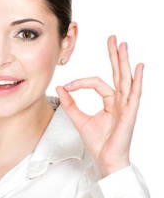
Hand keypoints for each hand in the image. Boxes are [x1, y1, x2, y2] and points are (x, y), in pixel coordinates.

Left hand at [56, 35, 143, 176]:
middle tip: (112, 38)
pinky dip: (137, 80)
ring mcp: (126, 106)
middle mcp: (119, 100)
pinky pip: (134, 94)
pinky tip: (137, 67)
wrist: (105, 159)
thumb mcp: (79, 119)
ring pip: (125, 79)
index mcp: (109, 101)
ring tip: (122, 45)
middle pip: (117, 73)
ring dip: (124, 61)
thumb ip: (70, 103)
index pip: (96, 82)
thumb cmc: (97, 142)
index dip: (80, 82)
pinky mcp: (129, 113)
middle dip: (114, 55)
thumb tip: (60, 88)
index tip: (67, 86)